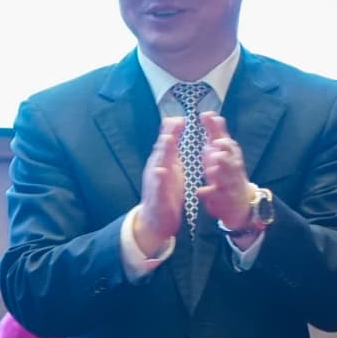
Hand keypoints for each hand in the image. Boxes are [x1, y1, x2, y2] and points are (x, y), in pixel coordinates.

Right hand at [128, 115, 185, 258]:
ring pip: (158, 165)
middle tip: (174, 122)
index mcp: (163, 163)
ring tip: (168, 140)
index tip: (181, 116)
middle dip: (168, 136)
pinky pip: (157, 187)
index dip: (173, 130)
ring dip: (162, 152)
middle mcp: (156, 170)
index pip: (167, 143)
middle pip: (161, 150)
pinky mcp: (157, 197)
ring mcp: (155, 183)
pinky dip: (159, 179)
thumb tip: (172, 132)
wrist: (155, 220)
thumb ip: (171, 151)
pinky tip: (161, 171)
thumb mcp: (170, 169)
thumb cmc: (165, 193)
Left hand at [193, 113, 262, 240]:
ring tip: (213, 167)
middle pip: (230, 159)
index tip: (207, 117)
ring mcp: (229, 185)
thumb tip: (209, 113)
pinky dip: (210, 194)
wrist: (241, 201)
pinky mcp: (224, 200)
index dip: (217, 130)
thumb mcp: (221, 152)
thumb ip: (215, 133)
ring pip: (226, 178)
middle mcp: (232, 169)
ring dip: (220, 172)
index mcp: (230, 155)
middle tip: (216, 146)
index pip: (226, 141)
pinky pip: (217, 198)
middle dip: (224, 153)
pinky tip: (202, 191)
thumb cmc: (227, 171)